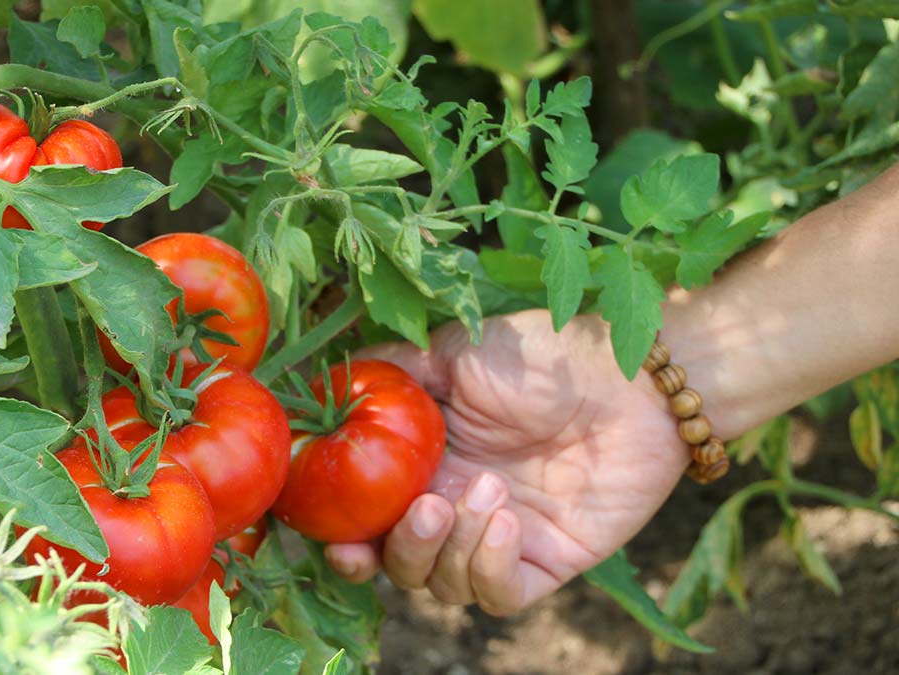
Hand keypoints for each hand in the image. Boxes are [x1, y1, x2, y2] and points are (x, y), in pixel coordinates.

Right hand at [325, 309, 688, 615]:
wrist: (630, 377)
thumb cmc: (542, 356)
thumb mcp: (455, 351)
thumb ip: (392, 372)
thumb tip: (328, 381)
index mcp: (423, 467)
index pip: (367, 522)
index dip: (343, 538)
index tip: (336, 533)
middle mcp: (453, 509)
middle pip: (398, 566)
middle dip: (398, 550)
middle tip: (426, 508)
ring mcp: (499, 539)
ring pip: (443, 586)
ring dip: (454, 547)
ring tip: (489, 490)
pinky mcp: (546, 561)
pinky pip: (499, 596)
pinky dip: (491, 568)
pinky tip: (507, 521)